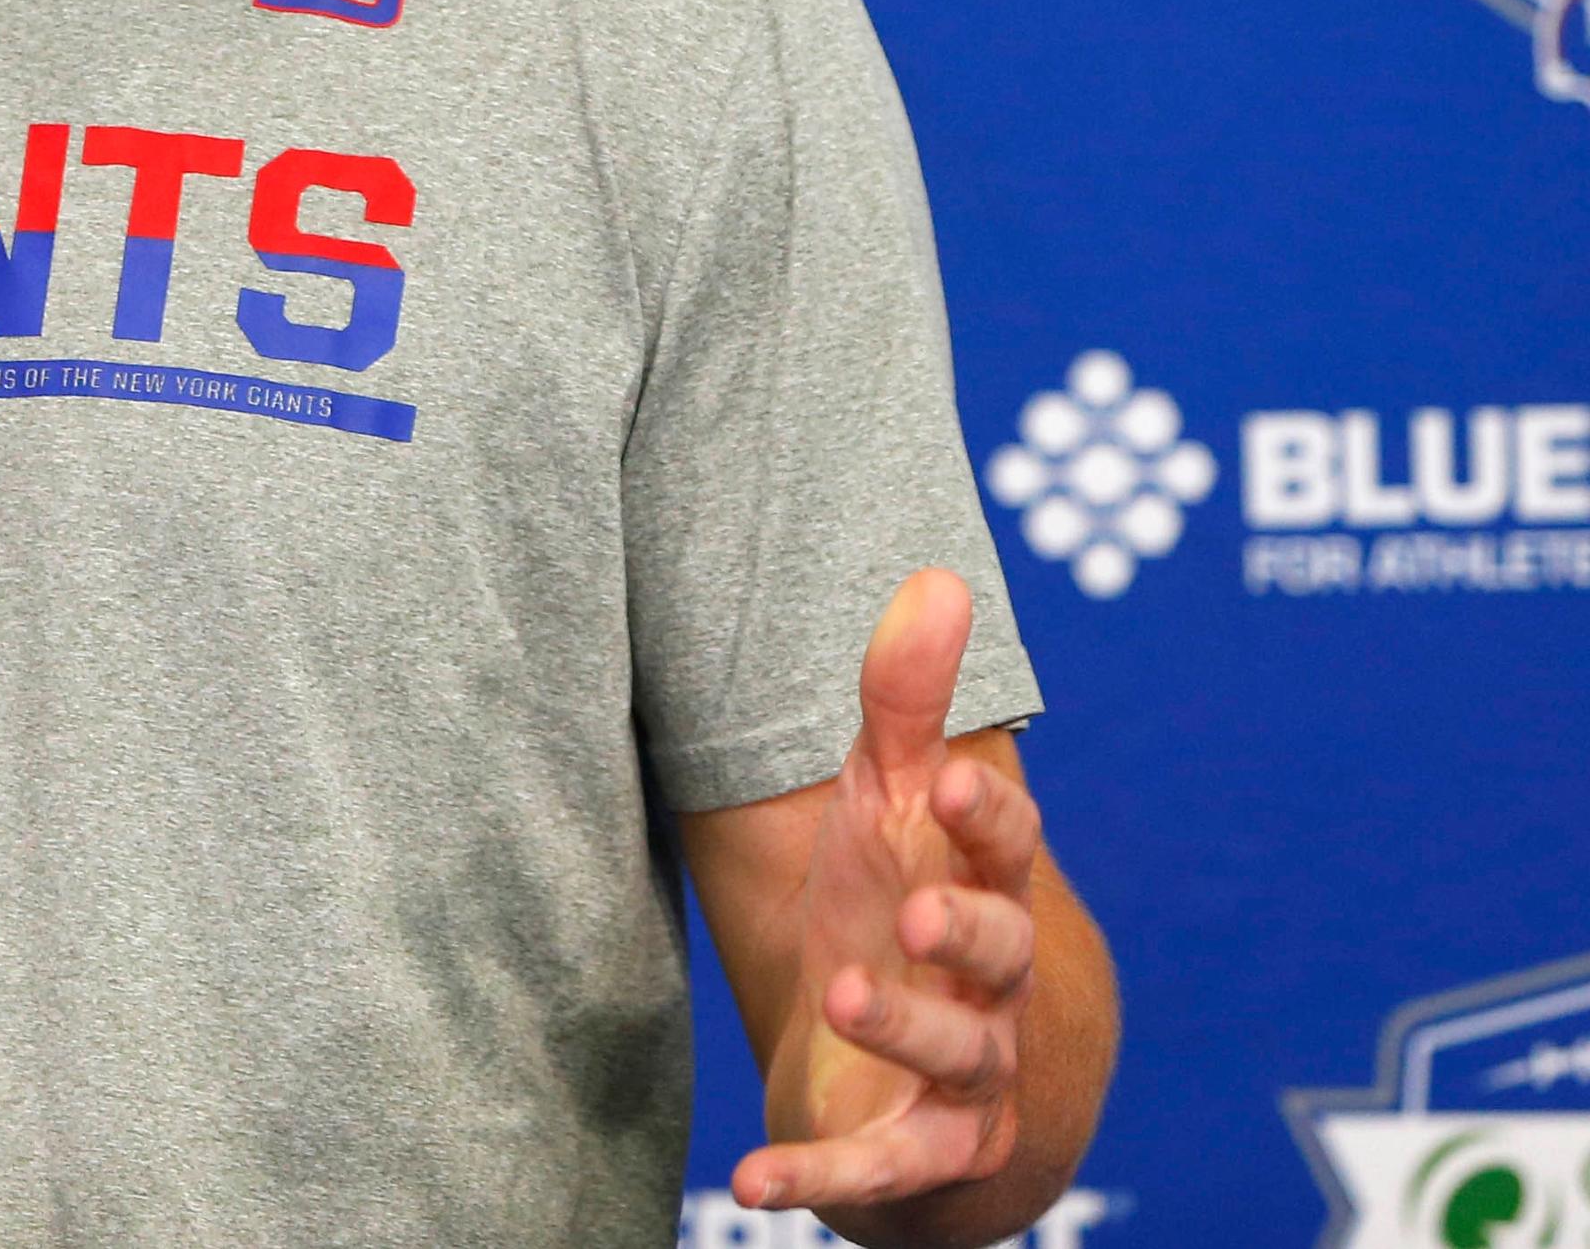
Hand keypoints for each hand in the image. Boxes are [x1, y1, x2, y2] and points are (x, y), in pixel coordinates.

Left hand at [733, 568, 1040, 1215]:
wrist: (916, 1068)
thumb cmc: (901, 907)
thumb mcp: (891, 801)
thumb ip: (905, 701)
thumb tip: (937, 574)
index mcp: (983, 885)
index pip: (1007, 847)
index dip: (987, 818)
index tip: (957, 781)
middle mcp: (989, 981)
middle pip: (1001, 951)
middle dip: (966, 929)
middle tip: (915, 909)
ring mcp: (964, 1070)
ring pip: (957, 1054)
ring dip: (904, 1028)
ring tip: (845, 995)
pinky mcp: (917, 1150)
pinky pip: (877, 1168)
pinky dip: (818, 1176)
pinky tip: (749, 1180)